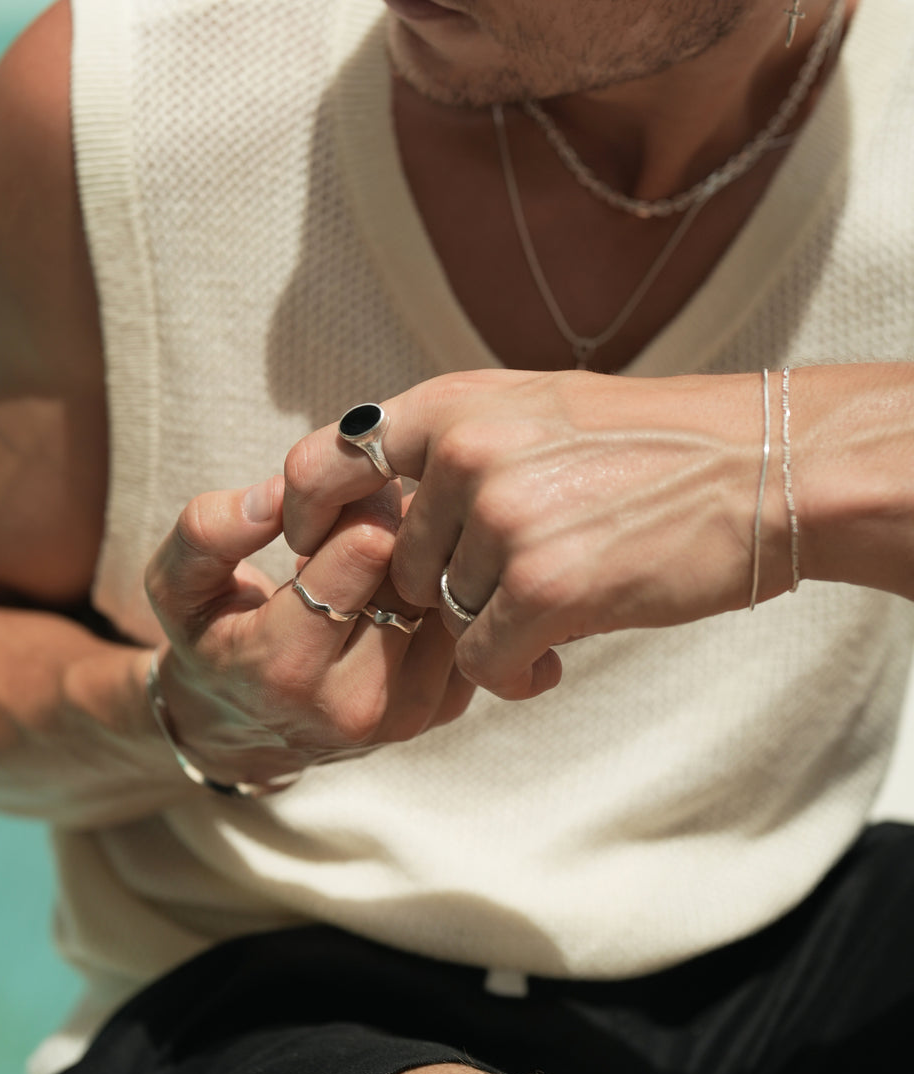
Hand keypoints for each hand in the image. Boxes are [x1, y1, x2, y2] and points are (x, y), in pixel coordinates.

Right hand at [143, 475, 474, 786]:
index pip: (367, 548)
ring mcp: (406, 714)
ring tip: (380, 550)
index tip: (334, 504)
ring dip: (422, 557)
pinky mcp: (441, 710)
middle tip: (366, 512)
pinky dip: (440, 591)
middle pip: (414, 569)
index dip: (355, 504)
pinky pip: (463, 622)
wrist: (243, 726)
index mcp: (284, 667)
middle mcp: (353, 703)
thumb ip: (209, 530)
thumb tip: (280, 493)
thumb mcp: (177, 583)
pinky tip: (400, 585)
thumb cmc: (212, 635)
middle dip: (393, 525)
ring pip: (447, 594)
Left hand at [283, 370, 780, 696]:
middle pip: (400, 561)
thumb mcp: (538, 407)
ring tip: (558, 604)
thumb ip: (454, 443)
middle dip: (446, 589)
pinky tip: (558, 653)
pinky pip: (482, 661)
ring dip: (492, 626)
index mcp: (455, 402)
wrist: (763, 469)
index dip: (309, 514)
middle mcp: (465, 451)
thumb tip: (380, 501)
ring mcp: (501, 518)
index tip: (317, 548)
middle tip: (512, 587)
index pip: (327, 460)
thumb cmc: (656, 445)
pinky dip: (515, 671)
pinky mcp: (541, 586)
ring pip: (444, 613)